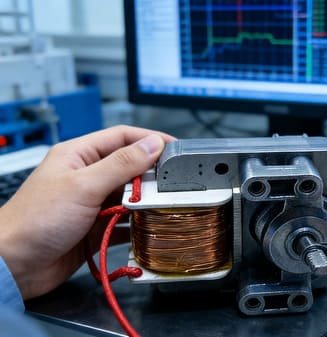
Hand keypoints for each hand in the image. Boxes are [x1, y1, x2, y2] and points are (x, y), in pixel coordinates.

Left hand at [0, 125, 174, 299]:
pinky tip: (147, 229)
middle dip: (151, 176)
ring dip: (145, 203)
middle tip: (172, 184)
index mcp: (79, 155)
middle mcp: (86, 177)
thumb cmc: (35, 220)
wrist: (13, 265)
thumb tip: (152, 144)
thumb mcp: (84, 186)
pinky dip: (137, 227)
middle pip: (129, 168)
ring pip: (129, 197)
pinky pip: (124, 223)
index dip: (150, 139)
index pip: (122, 137)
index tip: (175, 148)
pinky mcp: (94, 228)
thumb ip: (121, 164)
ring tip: (162, 207)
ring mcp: (91, 203)